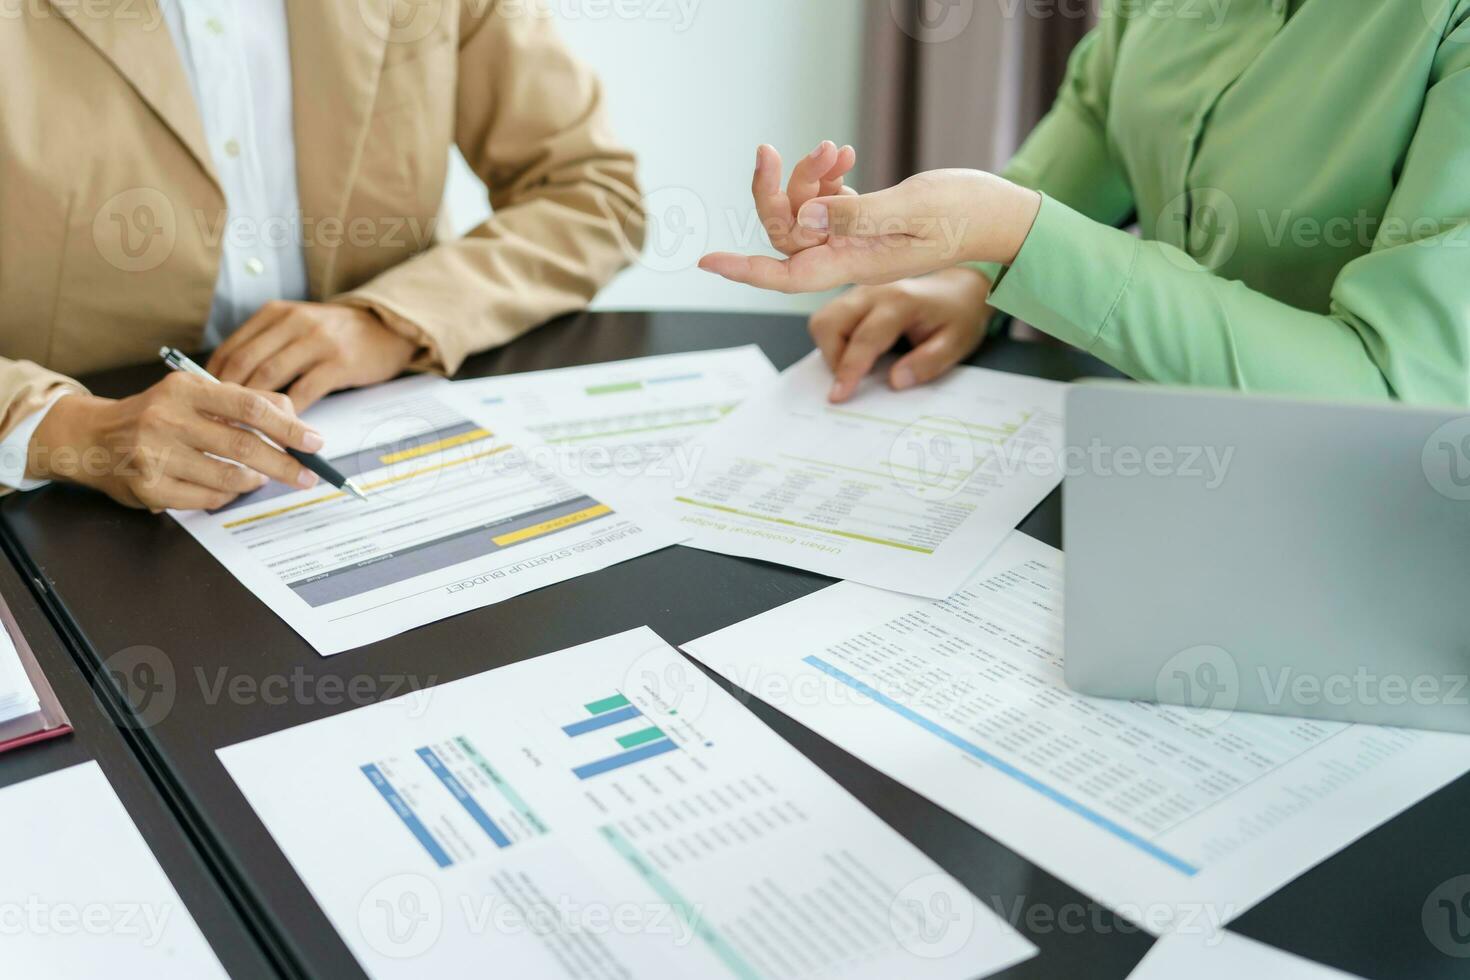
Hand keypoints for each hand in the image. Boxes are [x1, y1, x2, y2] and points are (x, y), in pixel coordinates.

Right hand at [28, 374, 325, 511]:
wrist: (92, 437)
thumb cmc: (157, 415)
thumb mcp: (193, 394)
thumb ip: (242, 401)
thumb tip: (295, 419)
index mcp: (184, 389)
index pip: (249, 407)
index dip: (288, 426)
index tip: (315, 442)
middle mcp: (167, 419)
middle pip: (243, 446)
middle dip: (284, 464)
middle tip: (308, 475)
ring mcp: (155, 455)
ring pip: (228, 477)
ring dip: (254, 481)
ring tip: (262, 477)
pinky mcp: (149, 487)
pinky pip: (207, 498)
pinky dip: (227, 495)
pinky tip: (228, 488)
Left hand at [206, 301, 415, 411]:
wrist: (387, 328)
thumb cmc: (336, 335)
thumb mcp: (296, 327)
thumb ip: (266, 347)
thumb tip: (228, 387)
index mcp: (275, 314)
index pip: (232, 349)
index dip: (213, 381)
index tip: (207, 408)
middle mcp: (293, 323)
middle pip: (246, 364)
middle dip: (228, 398)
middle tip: (219, 425)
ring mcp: (317, 341)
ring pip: (271, 378)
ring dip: (256, 410)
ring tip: (246, 433)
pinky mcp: (339, 362)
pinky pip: (304, 392)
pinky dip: (289, 415)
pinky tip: (283, 430)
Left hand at [701, 168, 1040, 293]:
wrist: (996, 213)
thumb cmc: (964, 213)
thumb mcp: (910, 209)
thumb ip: (857, 215)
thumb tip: (806, 220)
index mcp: (853, 263)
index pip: (785, 273)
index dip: (744, 269)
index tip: (707, 261)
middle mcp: (846, 256)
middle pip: (786, 231)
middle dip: (775, 190)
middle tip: (770, 150)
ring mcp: (852, 239)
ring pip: (804, 211)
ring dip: (807, 175)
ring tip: (836, 151)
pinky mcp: (862, 220)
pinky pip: (824, 201)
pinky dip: (825, 175)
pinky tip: (844, 156)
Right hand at [813, 268, 994, 402]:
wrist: (958, 288)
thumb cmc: (957, 316)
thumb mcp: (956, 344)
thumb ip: (928, 363)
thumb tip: (895, 381)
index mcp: (901, 302)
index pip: (865, 338)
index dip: (849, 370)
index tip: (839, 396)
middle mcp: (874, 291)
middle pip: (828, 322)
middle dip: (832, 357)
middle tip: (851, 380)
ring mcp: (860, 291)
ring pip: (823, 319)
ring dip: (829, 348)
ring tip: (855, 365)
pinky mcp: (853, 296)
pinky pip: (829, 317)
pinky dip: (833, 339)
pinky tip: (855, 351)